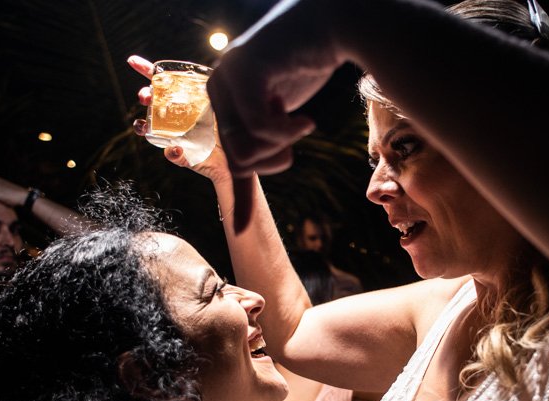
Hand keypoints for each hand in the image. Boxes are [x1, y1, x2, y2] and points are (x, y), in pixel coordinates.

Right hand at [126, 55, 232, 184]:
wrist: (234, 157)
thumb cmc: (226, 127)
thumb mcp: (221, 104)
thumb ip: (215, 91)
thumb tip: (212, 75)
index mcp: (181, 101)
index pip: (161, 82)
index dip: (145, 70)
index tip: (132, 61)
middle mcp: (173, 117)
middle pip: (151, 102)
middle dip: (144, 96)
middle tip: (146, 97)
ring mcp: (174, 136)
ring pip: (148, 130)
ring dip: (141, 125)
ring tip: (143, 125)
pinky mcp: (181, 156)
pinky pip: (171, 155)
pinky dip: (171, 153)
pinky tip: (176, 149)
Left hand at [200, 0, 358, 228]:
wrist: (330, 23)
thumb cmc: (307, 63)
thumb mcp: (280, 109)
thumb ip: (263, 136)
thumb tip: (258, 178)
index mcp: (222, 100)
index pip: (230, 159)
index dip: (239, 197)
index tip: (242, 230)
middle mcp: (217, 89)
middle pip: (237, 159)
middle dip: (272, 162)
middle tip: (296, 143)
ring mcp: (227, 78)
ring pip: (245, 148)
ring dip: (280, 147)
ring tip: (301, 127)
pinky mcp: (245, 73)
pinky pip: (258, 128)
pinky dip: (286, 132)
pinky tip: (305, 120)